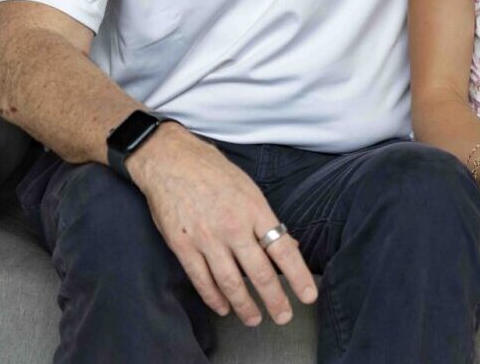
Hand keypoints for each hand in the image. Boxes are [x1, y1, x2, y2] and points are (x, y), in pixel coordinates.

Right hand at [130, 124, 317, 326]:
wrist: (171, 160)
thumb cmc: (214, 171)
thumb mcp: (248, 188)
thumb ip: (264, 219)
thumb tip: (285, 245)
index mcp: (255, 210)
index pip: (283, 250)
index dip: (298, 276)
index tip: (308, 295)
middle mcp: (234, 227)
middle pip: (260, 273)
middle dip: (275, 300)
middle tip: (283, 317)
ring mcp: (207, 239)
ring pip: (231, 283)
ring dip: (245, 306)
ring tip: (254, 319)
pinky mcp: (183, 246)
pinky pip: (201, 280)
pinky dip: (214, 298)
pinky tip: (223, 307)